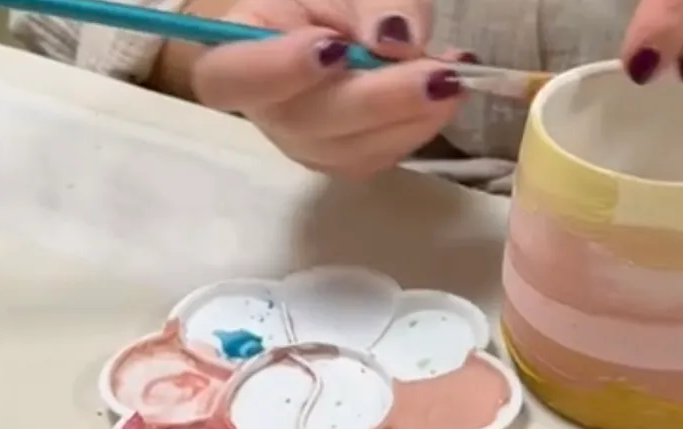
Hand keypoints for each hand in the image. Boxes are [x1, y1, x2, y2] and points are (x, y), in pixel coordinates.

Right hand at [191, 0, 466, 177]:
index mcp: (239, 47)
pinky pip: (378, 157)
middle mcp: (263, 108)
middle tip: (438, 75)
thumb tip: (396, 39)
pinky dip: (420, 127)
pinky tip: (448, 92)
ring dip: (409, 119)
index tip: (332, 47)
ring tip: (455, 78)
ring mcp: (303, 141)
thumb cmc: (344, 0)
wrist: (354, 18)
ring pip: (348, 150)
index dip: (275, 70)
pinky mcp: (342, 158)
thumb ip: (376, 1)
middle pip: (304, 122)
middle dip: (377, 100)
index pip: (227, 78)